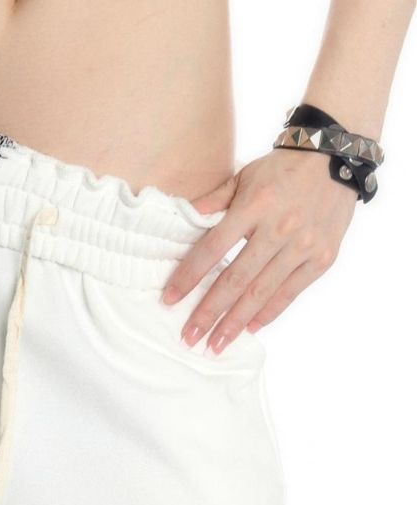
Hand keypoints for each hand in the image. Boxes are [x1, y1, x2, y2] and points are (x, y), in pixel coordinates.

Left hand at [162, 148, 357, 353]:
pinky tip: (248, 329)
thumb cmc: (282, 170)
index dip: (189, 276)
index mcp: (254, 206)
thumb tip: (183, 218)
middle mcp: (279, 229)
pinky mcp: (323, 259)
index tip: (169, 300)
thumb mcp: (244, 176)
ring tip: (215, 345)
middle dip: (209, 312)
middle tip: (189, 337)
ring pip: (262, 293)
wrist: (336, 159)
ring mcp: (303, 247)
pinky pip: (290, 293)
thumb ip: (214, 201)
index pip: (213, 249)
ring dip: (235, 323)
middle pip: (236, 279)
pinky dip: (268, 314)